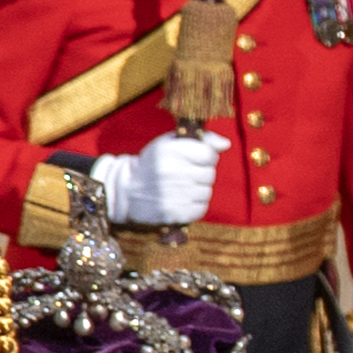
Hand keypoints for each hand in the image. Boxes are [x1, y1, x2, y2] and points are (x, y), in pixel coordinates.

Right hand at [100, 130, 224, 227]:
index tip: (192, 160)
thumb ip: (200, 139)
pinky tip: (180, 201)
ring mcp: (172, 194)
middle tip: (184, 175)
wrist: (126, 191)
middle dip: (201, 174)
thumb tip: (226, 144)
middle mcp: (171, 172)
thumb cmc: (153, 164)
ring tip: (180, 189)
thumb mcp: (169, 143)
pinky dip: (194, 206)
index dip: (204, 157)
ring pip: (206, 192)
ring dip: (198, 191)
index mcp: (170, 150)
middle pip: (210, 174)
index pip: (210, 155)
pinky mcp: (173, 213)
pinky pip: (201, 209)